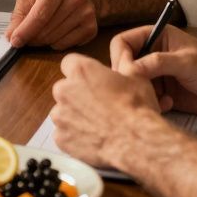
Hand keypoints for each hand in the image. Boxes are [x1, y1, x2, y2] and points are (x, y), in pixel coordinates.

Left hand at [4, 0, 96, 48]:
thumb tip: (10, 35)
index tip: (15, 41)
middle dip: (31, 38)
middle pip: (46, 30)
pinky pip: (66, 45)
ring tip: (41, 32)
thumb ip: (19, 14)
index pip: (40, 14)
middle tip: (26, 37)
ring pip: (55, 40)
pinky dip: (55, 44)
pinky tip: (55, 33)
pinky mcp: (91, 28)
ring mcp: (86, 14)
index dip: (25, 30)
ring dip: (42, 42)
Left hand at [50, 54, 159, 169]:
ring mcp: (59, 116)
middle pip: (64, 88)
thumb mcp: (136, 76)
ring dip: (74, 116)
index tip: (94, 80)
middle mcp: (64, 91)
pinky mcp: (60, 138)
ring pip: (63, 112)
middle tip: (99, 105)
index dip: (82, 72)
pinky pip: (64, 134)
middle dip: (77, 95)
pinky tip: (93, 139)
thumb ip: (123, 62)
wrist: (136, 143)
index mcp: (80, 71)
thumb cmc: (136, 107)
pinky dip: (74, 136)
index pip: (70, 63)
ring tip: (97, 125)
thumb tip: (123, 53)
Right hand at [111, 25, 196, 114]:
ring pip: (132, 84)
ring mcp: (155, 74)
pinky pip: (144, 98)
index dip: (121, 57)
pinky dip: (151, 103)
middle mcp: (152, 54)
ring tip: (158, 100)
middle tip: (141, 90)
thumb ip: (157, 63)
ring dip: (141, 93)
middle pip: (123, 64)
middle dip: (129, 79)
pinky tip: (168, 105)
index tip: (129, 73)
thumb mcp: (186, 62)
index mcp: (156, 37)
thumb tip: (130, 69)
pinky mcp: (161, 92)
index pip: (122, 42)